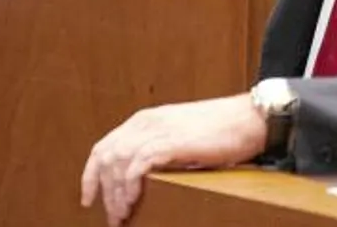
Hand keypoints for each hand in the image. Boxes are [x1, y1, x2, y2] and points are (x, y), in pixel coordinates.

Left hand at [80, 94, 268, 225]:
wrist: (247, 119)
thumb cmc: (220, 131)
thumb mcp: (179, 137)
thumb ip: (159, 150)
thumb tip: (143, 181)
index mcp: (144, 120)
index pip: (104, 147)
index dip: (91, 176)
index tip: (88, 200)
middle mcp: (146, 123)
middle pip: (107, 158)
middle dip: (104, 192)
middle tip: (113, 217)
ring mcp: (158, 130)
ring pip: (118, 162)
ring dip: (116, 192)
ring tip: (123, 215)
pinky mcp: (172, 141)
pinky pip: (138, 164)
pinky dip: (130, 184)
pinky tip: (133, 200)